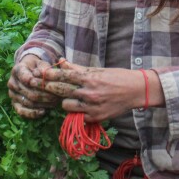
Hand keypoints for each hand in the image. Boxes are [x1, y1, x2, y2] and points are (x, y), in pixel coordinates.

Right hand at [7, 55, 64, 118]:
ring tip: (55, 103)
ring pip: (28, 102)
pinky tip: (43, 111)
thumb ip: (43, 68)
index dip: (34, 81)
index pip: (24, 76)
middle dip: (44, 95)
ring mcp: (12, 94)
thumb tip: (43, 74)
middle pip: (28, 92)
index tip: (45, 84)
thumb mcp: (41, 64)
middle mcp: (12, 83)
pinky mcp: (15, 104)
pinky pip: (22, 111)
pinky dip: (33, 113)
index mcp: (17, 70)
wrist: (30, 72)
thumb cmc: (38, 68)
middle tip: (57, 96)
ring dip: (42, 104)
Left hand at [35, 60, 159, 123]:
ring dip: (65, 102)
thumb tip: (61, 61)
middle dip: (51, 88)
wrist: (136, 91)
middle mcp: (89, 93)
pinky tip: (80, 107)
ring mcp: (92, 107)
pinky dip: (76, 112)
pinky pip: (77, 117)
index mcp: (90, 78)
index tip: (42, 74)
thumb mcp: (97, 70)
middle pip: (61, 91)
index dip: (51, 75)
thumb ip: (77, 68)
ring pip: (66, 106)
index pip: (65, 76)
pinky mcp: (96, 118)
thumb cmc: (117, 77)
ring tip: (69, 98)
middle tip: (44, 86)